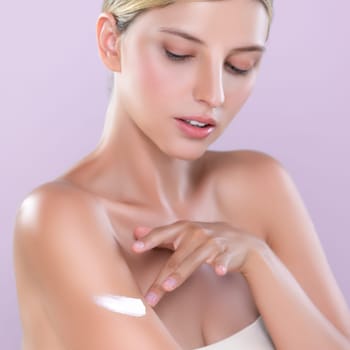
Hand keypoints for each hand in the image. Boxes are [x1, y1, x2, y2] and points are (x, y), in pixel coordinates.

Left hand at [132, 220, 264, 306]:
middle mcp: (197, 233)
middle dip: (161, 277)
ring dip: (181, 273)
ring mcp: (213, 243)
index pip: (163, 234)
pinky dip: (221, 265)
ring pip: (194, 260)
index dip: (149, 240)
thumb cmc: (206, 238)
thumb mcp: (184, 232)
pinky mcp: (227, 252)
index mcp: (184, 228)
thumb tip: (135, 232)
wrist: (241, 241)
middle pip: (175, 258)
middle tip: (149, 296)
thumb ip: (161, 235)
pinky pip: (223, 260)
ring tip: (168, 287)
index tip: (135, 248)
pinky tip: (218, 272)